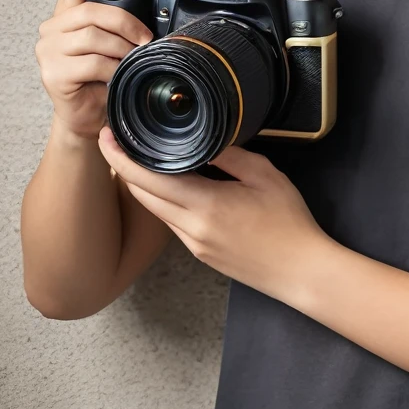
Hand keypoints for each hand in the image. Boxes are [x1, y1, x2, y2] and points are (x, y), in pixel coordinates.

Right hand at [35, 0, 153, 140]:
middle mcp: (54, 25)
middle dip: (127, 23)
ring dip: (122, 49)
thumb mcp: (114, 42)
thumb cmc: (103, 78)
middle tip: (145, 40)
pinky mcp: (53, 72)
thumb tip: (157, 13)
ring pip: (93, 37)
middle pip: (92, 9)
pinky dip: (113, 69)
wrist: (88, 116)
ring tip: (132, 61)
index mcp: (70, 9)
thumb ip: (121, 22)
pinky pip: (92, 63)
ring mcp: (49, 49)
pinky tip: (118, 76)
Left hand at [98, 126, 329, 304]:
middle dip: (124, 168)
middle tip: (117, 141)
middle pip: (142, 196)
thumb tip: (207, 138)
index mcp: (205, 205)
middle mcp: (191, 228)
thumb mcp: (265, 175)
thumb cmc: (289, 223)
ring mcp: (194, 244)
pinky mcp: (200, 253)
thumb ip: (231, 154)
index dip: (122, 158)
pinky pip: (172, 222)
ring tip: (140, 158)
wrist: (301, 271)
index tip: (108, 137)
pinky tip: (170, 185)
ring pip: (155, 211)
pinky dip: (162, 201)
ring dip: (142, 185)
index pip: (149, 179)